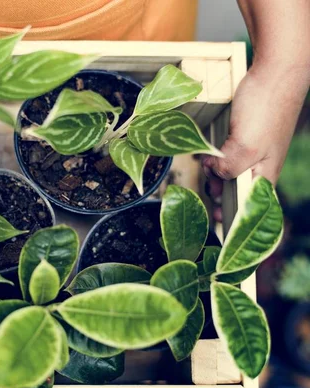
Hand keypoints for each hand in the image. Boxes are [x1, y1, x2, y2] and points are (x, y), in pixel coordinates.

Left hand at [202, 62, 308, 219]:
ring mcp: (253, 150)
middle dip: (219, 194)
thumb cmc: (266, 109)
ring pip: (230, 172)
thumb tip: (214, 174)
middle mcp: (260, 166)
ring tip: (206, 167)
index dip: (234, 219)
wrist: (275, 70)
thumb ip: (229, 168)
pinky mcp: (244, 136)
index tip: (217, 222)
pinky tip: (205, 156)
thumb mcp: (245, 146)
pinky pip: (228, 155)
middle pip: (236, 192)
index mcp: (265, 175)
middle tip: (206, 189)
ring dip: (215, 175)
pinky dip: (215, 158)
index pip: (250, 208)